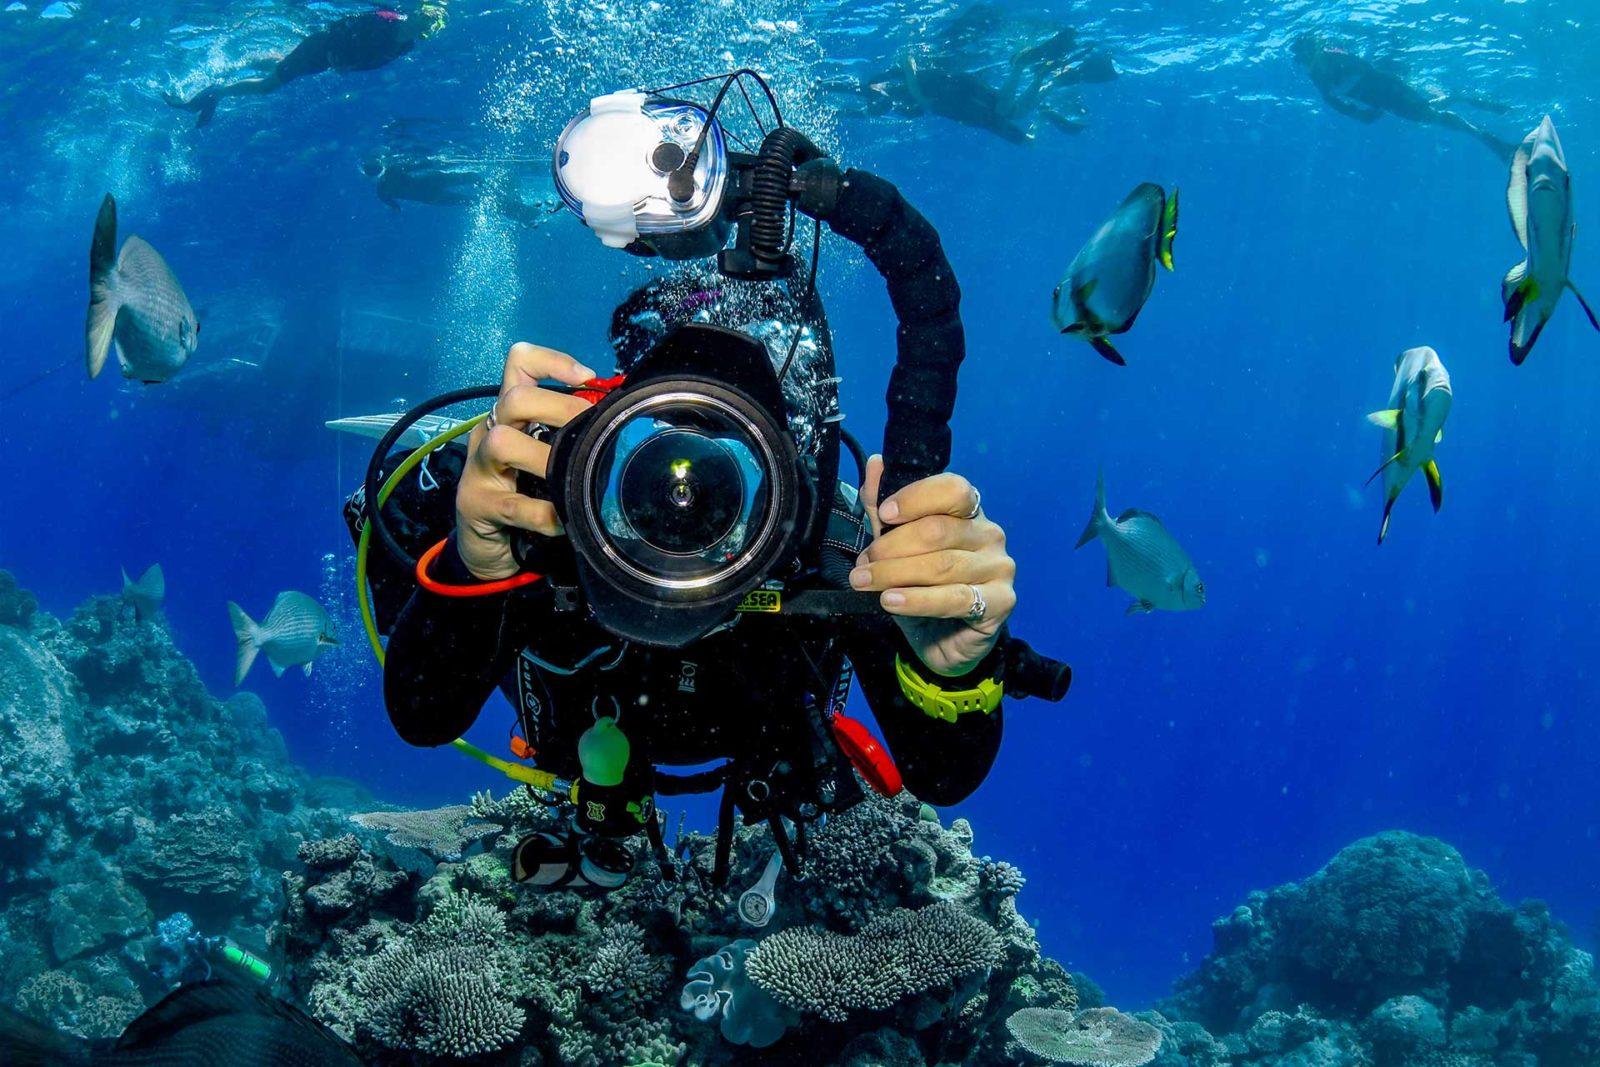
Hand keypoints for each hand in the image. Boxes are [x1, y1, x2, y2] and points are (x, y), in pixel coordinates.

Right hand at [456, 343, 596, 579]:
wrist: (484, 544)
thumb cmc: (522, 493)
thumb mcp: (542, 457)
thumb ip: (567, 437)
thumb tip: (616, 423)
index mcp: (508, 415)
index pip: (519, 363)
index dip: (552, 360)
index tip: (588, 378)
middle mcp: (488, 432)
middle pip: (513, 398)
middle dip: (558, 407)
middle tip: (588, 429)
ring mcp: (477, 469)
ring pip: (501, 442)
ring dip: (544, 458)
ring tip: (569, 475)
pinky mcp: (476, 504)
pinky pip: (513, 506)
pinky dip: (543, 513)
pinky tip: (563, 521)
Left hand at [851, 456, 1015, 676]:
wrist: (944, 644)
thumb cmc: (923, 590)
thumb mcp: (898, 550)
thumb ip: (885, 510)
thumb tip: (876, 464)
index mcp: (969, 513)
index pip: (953, 489)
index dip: (916, 498)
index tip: (884, 513)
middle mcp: (989, 535)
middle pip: (939, 530)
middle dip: (892, 547)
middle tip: (863, 564)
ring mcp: (999, 568)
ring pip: (942, 565)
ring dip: (894, 574)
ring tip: (865, 582)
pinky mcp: (1001, 602)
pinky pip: (954, 598)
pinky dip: (917, 600)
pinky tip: (891, 601)